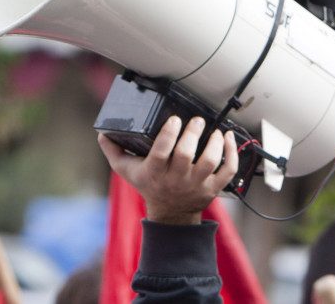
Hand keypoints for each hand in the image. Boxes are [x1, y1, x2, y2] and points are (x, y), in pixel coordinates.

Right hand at [98, 115, 239, 224]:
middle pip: (186, 154)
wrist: (170, 214)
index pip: (161, 152)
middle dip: (193, 133)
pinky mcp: (213, 188)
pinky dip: (232, 154)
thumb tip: (102, 133)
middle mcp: (176, 179)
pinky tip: (229, 138)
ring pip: (210, 161)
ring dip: (215, 143)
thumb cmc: (149, 186)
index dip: (169, 134)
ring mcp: (196, 184)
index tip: (174, 119)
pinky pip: (228, 171)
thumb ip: (113, 151)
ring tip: (214, 130)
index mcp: (154, 172)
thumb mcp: (126, 170)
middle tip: (196, 120)